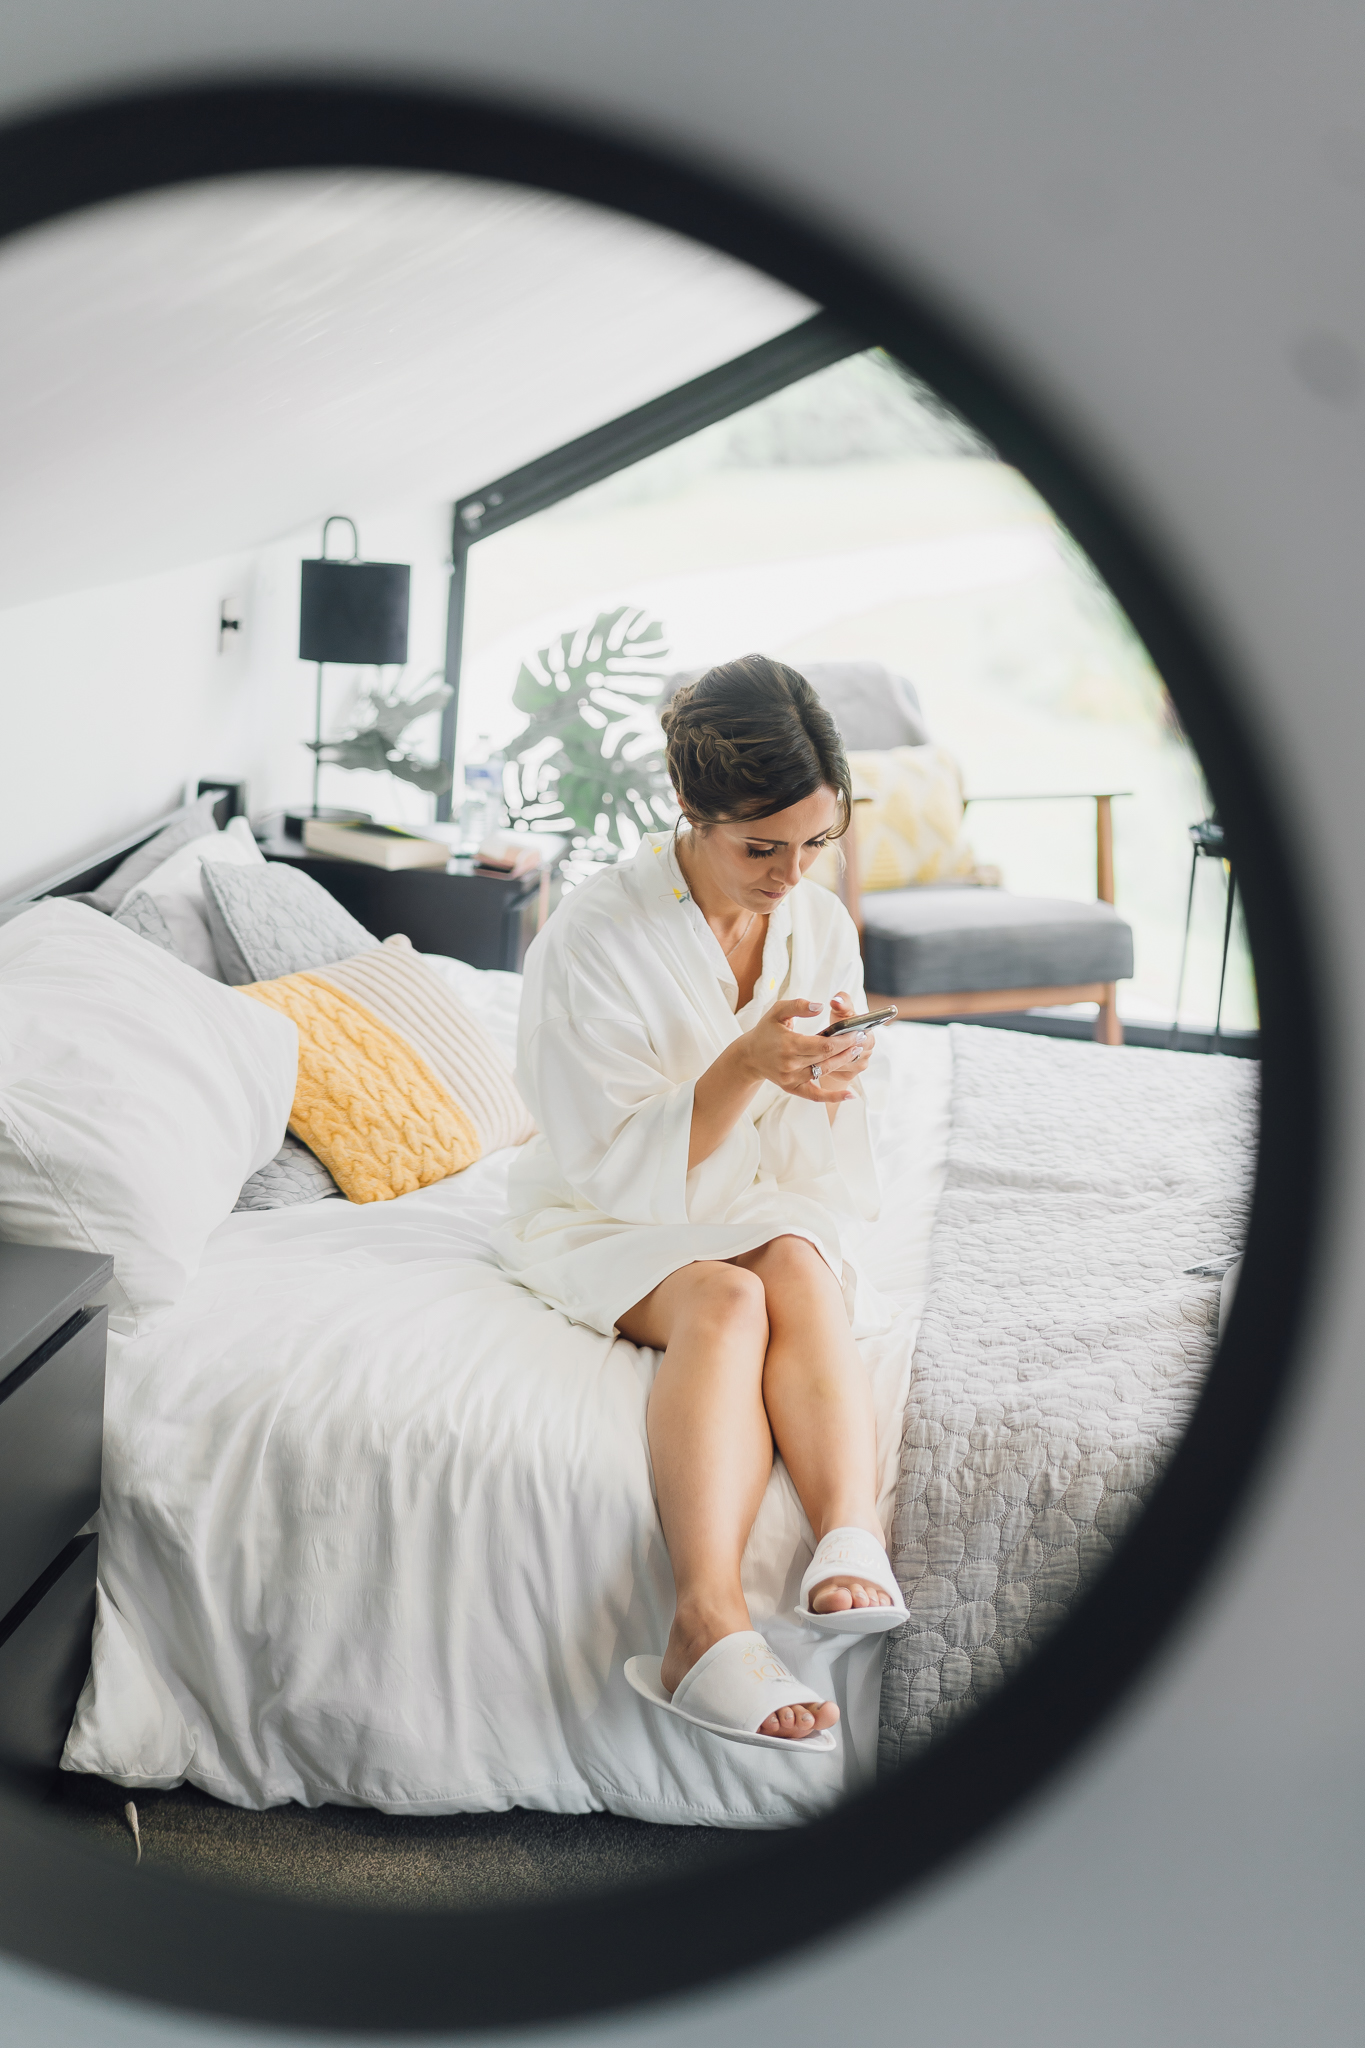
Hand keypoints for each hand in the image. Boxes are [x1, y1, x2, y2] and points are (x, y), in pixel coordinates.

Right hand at [738, 992, 870, 1102]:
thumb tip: (820, 1006)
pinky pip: (815, 1095)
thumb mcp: (777, 1011)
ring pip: (824, 1072)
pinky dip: (833, 1097)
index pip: (824, 1045)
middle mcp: (790, 1064)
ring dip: (843, 1062)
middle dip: (848, 1048)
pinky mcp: (792, 1088)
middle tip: (862, 1038)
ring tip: (856, 1051)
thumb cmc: (766, 1030)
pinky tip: (850, 1095)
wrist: (749, 1056)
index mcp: (789, 1044)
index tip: (857, 1032)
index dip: (844, 1040)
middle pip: (827, 1058)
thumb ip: (798, 1006)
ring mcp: (791, 1078)